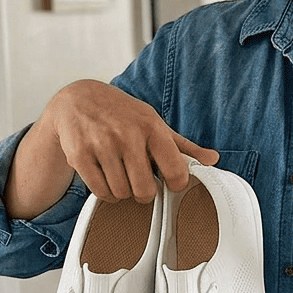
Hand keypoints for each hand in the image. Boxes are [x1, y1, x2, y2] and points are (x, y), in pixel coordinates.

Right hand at [28, 80, 216, 207]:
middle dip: (144, 192)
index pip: (175, 171)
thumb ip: (183, 146)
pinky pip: (100, 191)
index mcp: (151, 127)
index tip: (170, 182)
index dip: (176, 184)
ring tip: (121, 175)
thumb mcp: (154, 123)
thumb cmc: (123, 114)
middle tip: (140, 182)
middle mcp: (127, 135)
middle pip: (144, 190)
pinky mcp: (80, 155)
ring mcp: (102, 145)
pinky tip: (106, 177)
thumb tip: (213, 160)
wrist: (78, 99)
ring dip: (123, 192)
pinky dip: (105, 192)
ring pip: (121, 193)